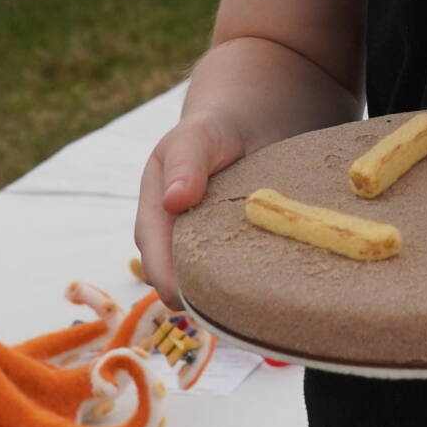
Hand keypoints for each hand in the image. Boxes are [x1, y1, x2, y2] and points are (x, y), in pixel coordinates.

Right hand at [135, 116, 251, 309]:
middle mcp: (171, 245)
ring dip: (229, 291)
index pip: (157, 270)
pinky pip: (233, 278)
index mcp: (153, 223)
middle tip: (246, 294)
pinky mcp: (226, 254)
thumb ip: (184, 165)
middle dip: (206, 296)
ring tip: (263, 285)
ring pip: (208, 289)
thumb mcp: (194, 139)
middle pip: (182, 289)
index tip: (207, 295)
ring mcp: (199, 252)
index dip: (177, 287)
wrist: (238, 130)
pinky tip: (272, 275)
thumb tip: (174, 201)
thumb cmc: (208, 134)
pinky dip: (248, 280)